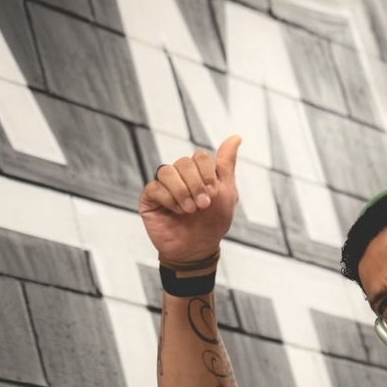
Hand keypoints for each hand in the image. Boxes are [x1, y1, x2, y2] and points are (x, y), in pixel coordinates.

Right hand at [139, 135, 241, 262]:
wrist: (197, 249)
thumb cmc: (212, 223)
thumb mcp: (226, 192)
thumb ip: (227, 164)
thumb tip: (236, 137)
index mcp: (198, 172)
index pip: (199, 156)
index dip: (207, 173)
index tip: (213, 194)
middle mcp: (180, 175)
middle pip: (184, 162)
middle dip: (196, 185)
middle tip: (202, 205)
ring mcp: (163, 185)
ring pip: (167, 171)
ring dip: (182, 192)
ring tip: (189, 210)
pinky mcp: (149, 198)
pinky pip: (155, 187)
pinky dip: (169, 200)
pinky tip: (176, 212)